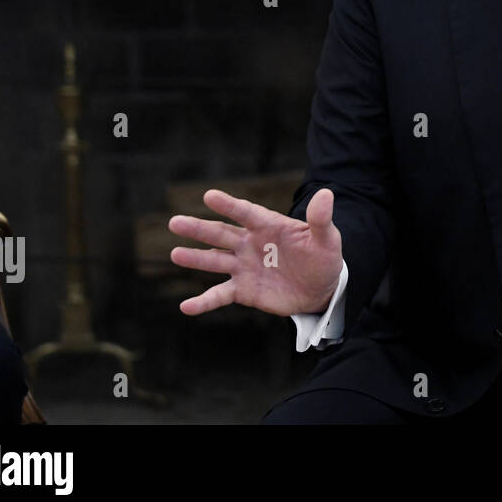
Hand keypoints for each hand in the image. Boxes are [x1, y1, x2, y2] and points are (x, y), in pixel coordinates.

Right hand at [168, 188, 342, 316]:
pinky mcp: (243, 290)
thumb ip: (320, 220)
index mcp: (268, 225)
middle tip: (175, 222)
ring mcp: (244, 267)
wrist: (321, 289)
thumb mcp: (327, 239)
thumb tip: (327, 195)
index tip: (209, 196)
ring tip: (175, 254)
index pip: (246, 213)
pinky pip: (219, 295)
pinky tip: (186, 307)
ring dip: (195, 258)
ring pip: (215, 260)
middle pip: (221, 234)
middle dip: (199, 229)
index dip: (229, 205)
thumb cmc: (323, 258)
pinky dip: (203, 302)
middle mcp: (250, 243)